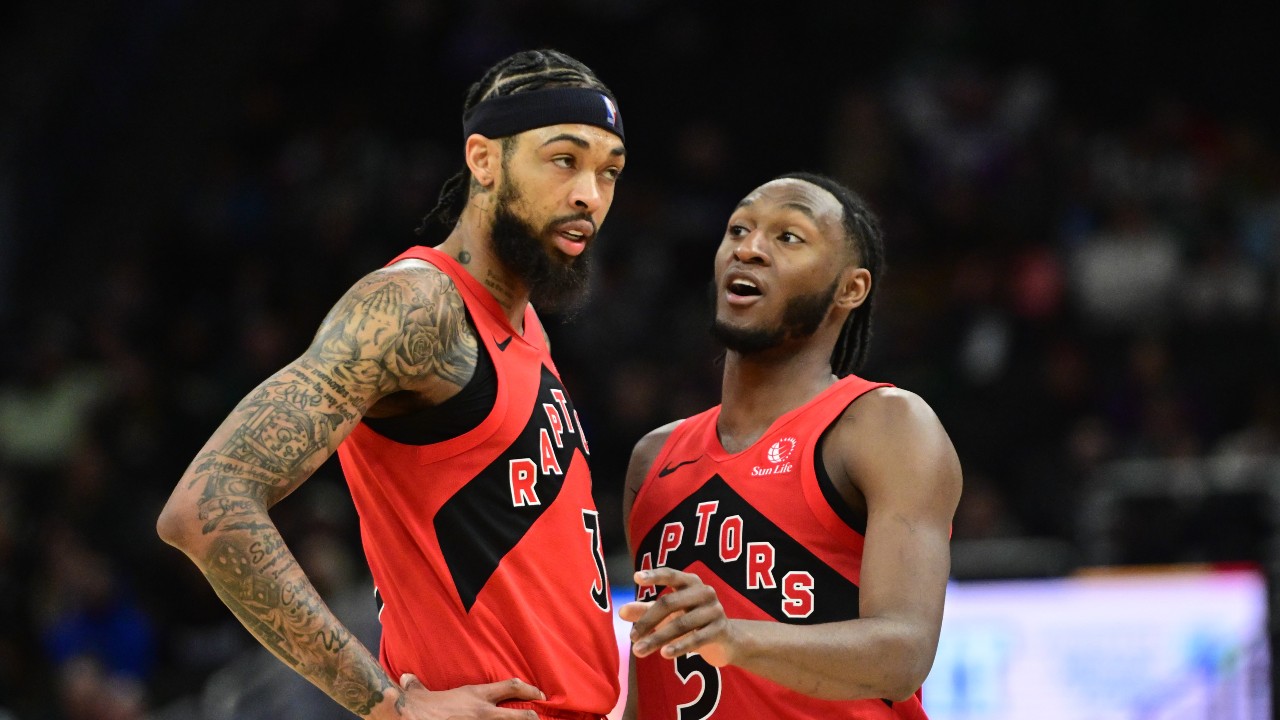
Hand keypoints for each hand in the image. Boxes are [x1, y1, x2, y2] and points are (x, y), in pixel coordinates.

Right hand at [383, 674, 545, 718]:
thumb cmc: (418, 707)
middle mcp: (484, 712)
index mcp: (476, 696)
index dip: (529, 689)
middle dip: (534, 719)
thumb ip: (418, 686)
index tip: (539, 693)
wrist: (412, 717)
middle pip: (522, 716)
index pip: (511, 687)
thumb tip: (407, 679)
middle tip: (539, 719)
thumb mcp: (420, 693)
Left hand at [620, 568, 734, 666]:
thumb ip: (645, 611)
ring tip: (639, 651)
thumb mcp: (668, 615)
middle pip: (670, 603)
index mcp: (690, 582)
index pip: (670, 575)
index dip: (654, 576)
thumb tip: (621, 612)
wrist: (726, 640)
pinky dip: (679, 646)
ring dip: (657, 638)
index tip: (636, 578)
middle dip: (648, 621)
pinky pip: (696, 638)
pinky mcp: (720, 630)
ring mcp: (714, 610)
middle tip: (631, 638)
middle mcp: (704, 592)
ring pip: (681, 624)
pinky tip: (664, 654)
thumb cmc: (692, 621)